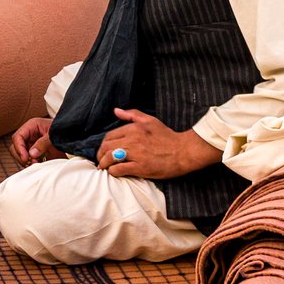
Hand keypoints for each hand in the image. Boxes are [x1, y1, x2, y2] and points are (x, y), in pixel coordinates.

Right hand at [10, 116, 60, 165]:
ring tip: (37, 165)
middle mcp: (29, 135)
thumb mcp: (54, 135)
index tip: (25, 158)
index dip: (19, 148)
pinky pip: (29, 160)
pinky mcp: (36, 153)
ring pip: (20, 155)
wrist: (73, 136)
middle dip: (21, 157)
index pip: (17, 137)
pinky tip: (40, 166)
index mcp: (32, 126)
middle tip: (32, 163)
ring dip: (26, 162)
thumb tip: (31, 154)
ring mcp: (32, 144)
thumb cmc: (63, 130)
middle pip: (15, 147)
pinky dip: (32, 165)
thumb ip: (43, 143)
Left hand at [98, 108, 217, 180]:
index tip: (103, 150)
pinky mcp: (140, 167)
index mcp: (133, 128)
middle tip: (101, 161)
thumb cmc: (168, 136)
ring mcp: (136, 154)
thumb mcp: (150, 120)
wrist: (183, 151)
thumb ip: (132, 114)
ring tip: (105, 168)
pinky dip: (113, 172)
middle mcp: (132, 140)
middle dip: (100, 155)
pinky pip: (119, 169)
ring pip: (110, 158)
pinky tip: (114, 173)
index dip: (103, 144)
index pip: (109, 136)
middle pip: (106, 147)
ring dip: (104, 164)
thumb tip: (116, 111)